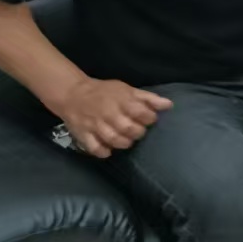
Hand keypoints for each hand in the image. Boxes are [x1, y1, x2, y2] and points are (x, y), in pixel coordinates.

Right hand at [52, 78, 171, 157]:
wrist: (73, 94)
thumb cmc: (105, 92)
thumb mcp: (128, 90)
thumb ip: (148, 98)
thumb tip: (169, 105)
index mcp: (121, 101)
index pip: (141, 112)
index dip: (149, 118)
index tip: (150, 119)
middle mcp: (108, 114)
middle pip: (128, 128)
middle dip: (138, 132)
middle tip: (138, 131)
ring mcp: (94, 125)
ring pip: (112, 139)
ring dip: (123, 143)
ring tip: (127, 140)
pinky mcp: (82, 135)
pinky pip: (94, 148)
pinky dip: (103, 151)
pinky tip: (109, 150)